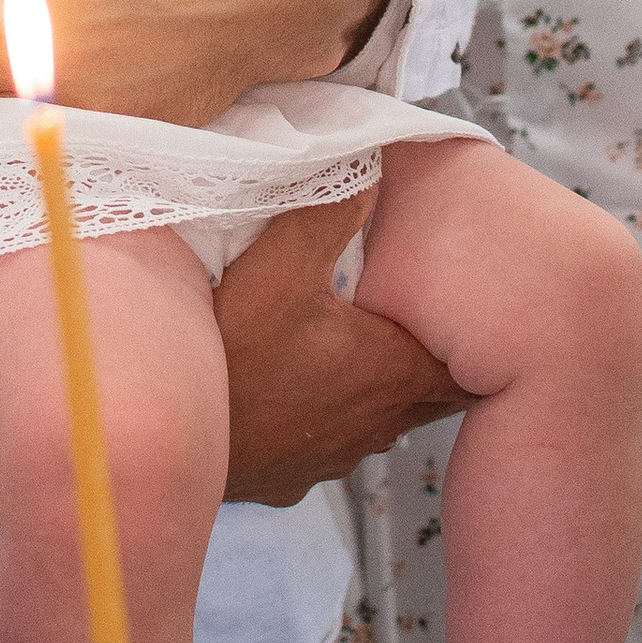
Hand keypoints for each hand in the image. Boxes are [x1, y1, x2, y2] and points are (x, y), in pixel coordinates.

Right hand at [215, 195, 466, 501]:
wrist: (164, 440)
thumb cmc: (226, 359)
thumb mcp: (277, 268)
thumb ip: (328, 211)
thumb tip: (367, 165)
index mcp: (388, 375)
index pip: (467, 372)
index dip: (477, 344)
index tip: (475, 317)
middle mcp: (370, 426)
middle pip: (426, 396)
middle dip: (429, 360)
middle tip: (417, 319)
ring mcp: (328, 458)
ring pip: (374, 422)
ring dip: (372, 389)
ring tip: (355, 347)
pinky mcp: (286, 477)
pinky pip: (322, 445)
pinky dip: (321, 418)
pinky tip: (290, 393)